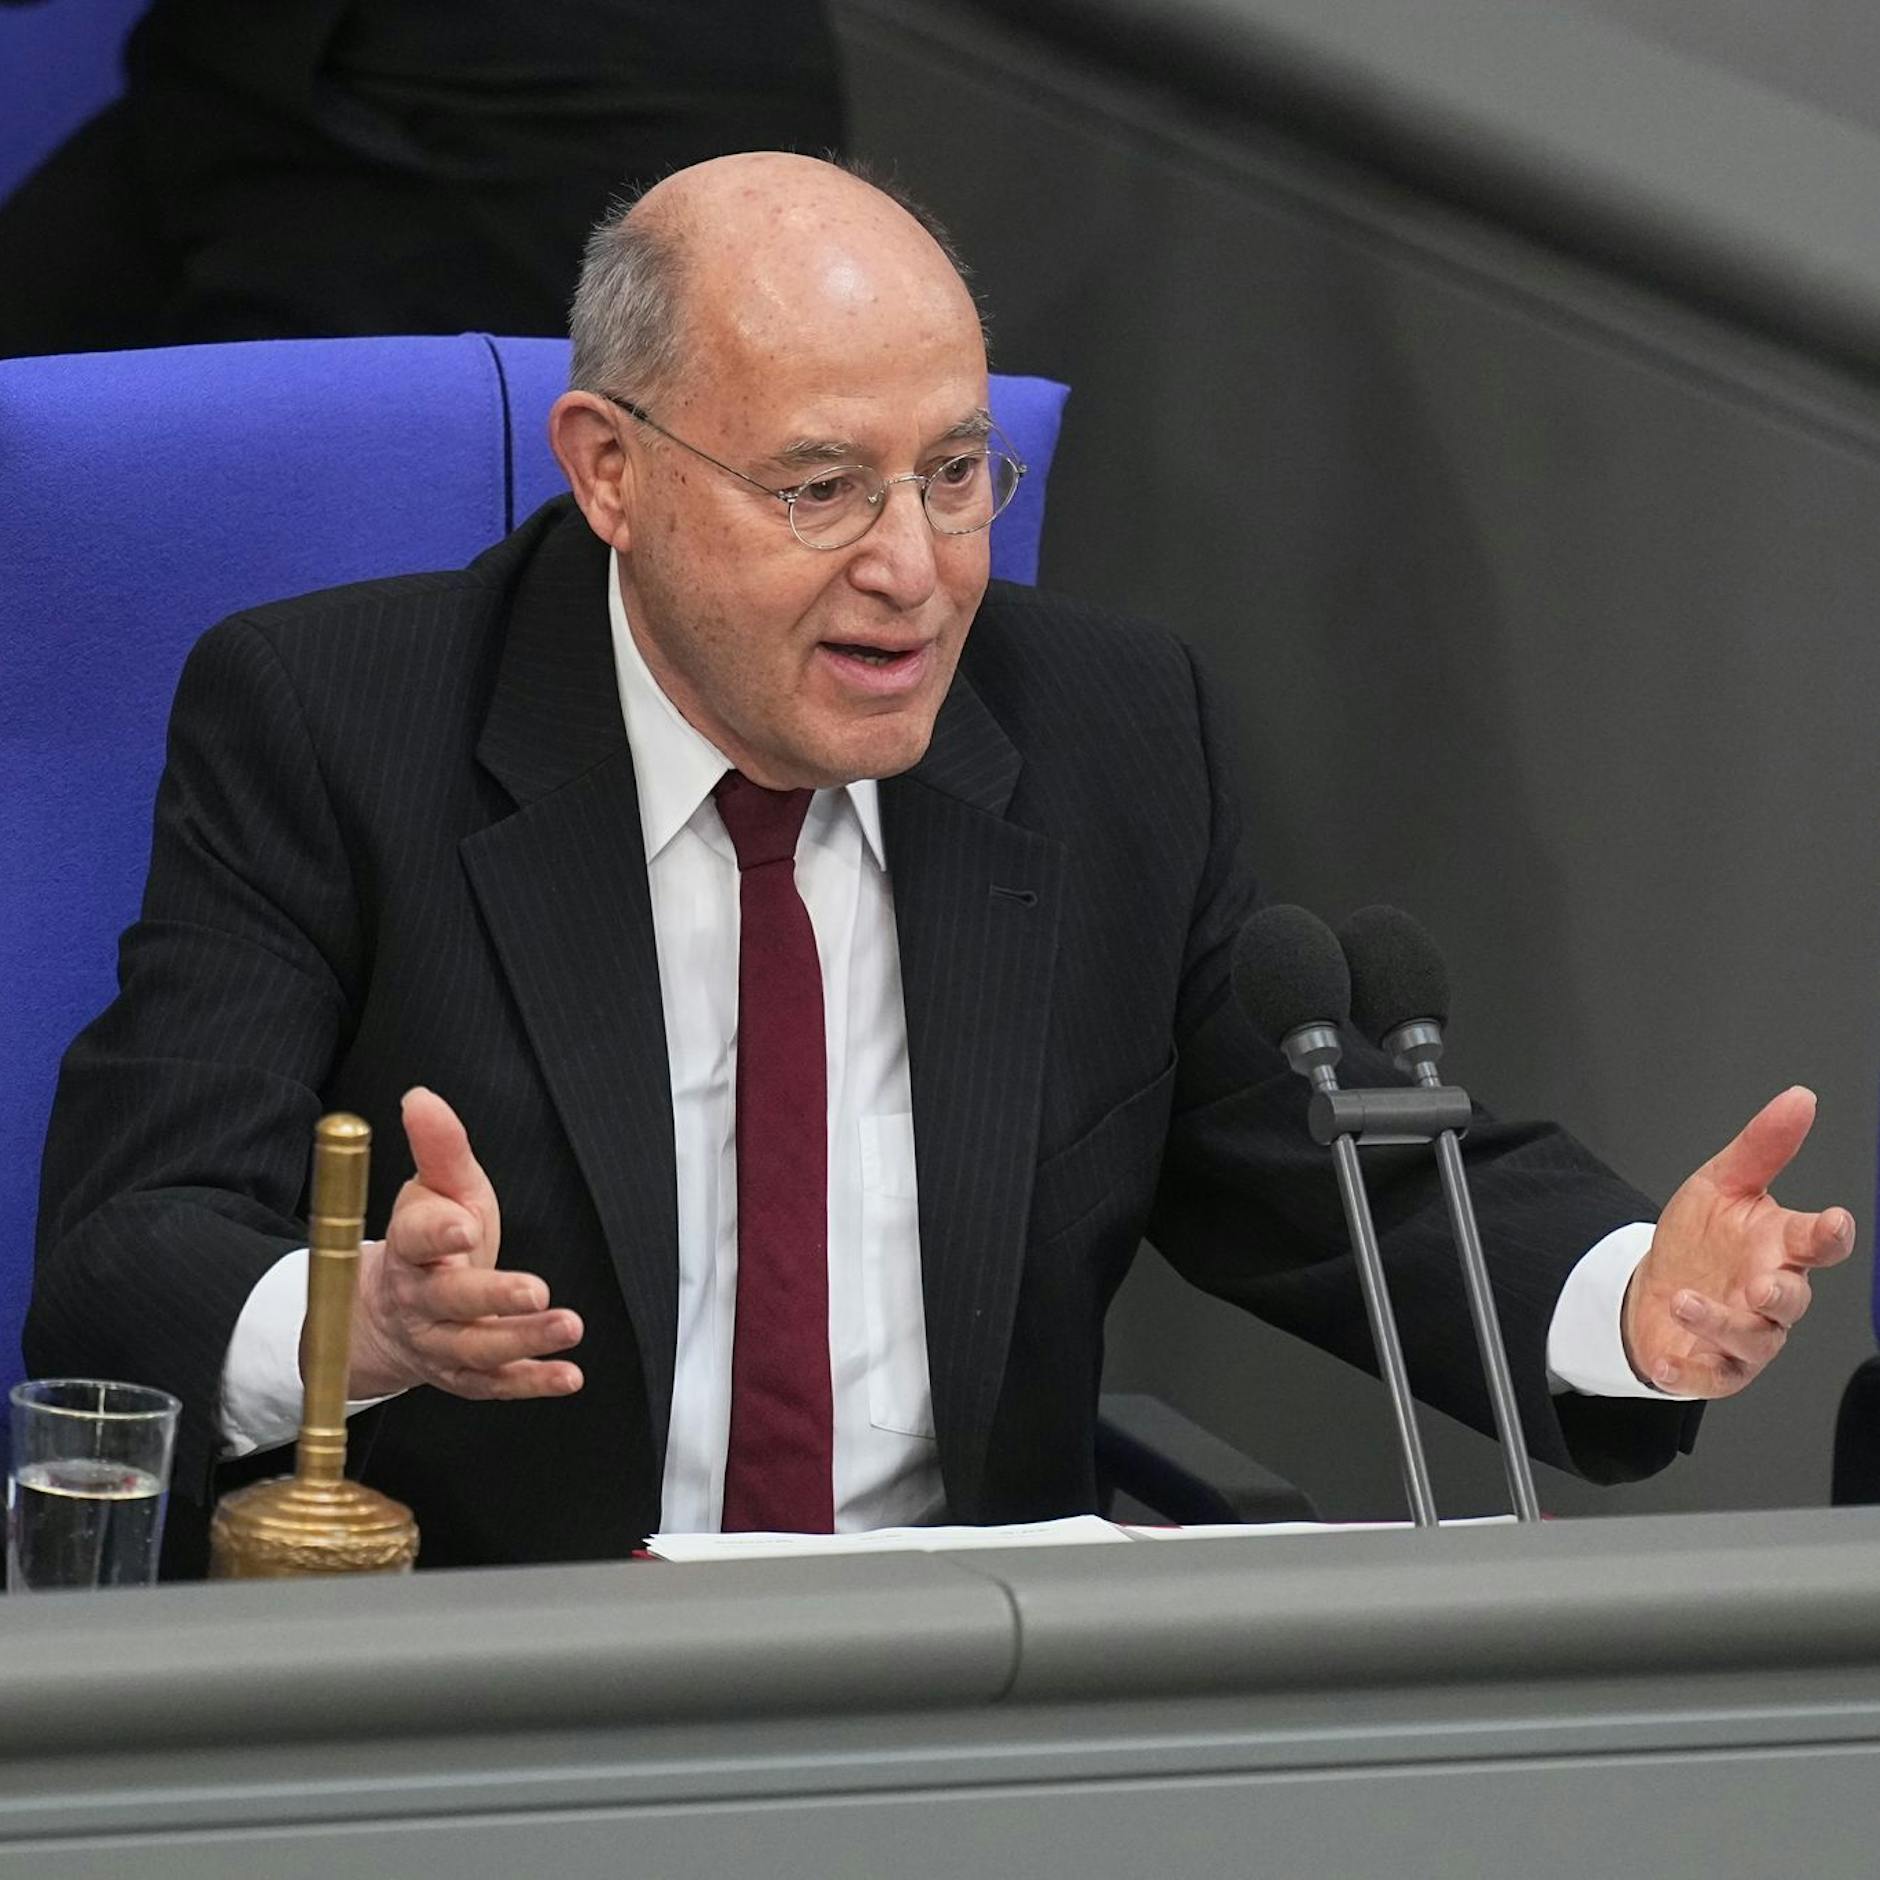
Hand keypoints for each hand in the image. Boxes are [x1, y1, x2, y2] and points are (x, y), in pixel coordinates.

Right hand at [338, 1087, 584, 1401]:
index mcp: (409, 1247)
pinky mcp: (464, 1375)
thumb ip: (439, 1146)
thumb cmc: (429, 1240)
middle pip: (450, 1302)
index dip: (438, 1232)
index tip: (465, 1226)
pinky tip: (568, 1375)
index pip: (416, 1238)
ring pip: (476, 1349)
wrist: (389, 1314)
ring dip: (523, 1340)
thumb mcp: (437, 1188)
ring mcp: (440, 1342)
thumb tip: (422, 1096)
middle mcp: (420, 1299)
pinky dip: (532, 1382)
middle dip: (492, 1297)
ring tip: (568, 1326)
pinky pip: (496, 1385)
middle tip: (535, 1290)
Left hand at [1623, 1086, 1854, 1397]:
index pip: (1818, 1243)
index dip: (1830, 1234)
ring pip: (1752, 1340)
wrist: (1651, 1286)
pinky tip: (1666, 1361)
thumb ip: (1762, 1146)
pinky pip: (1709, 1375)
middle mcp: (1769, 1294)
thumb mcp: (1721, 1184)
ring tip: (1684, 1301)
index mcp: (1780, 1248)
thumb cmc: (1699, 1239)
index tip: (1834, 1222)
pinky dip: (1688, 1372)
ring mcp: (1745, 1336)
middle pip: (1792, 1301)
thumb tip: (1799, 1099)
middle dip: (1781, 1294)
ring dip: (1720, 1324)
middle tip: (1762, 1284)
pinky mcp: (1713, 1367)